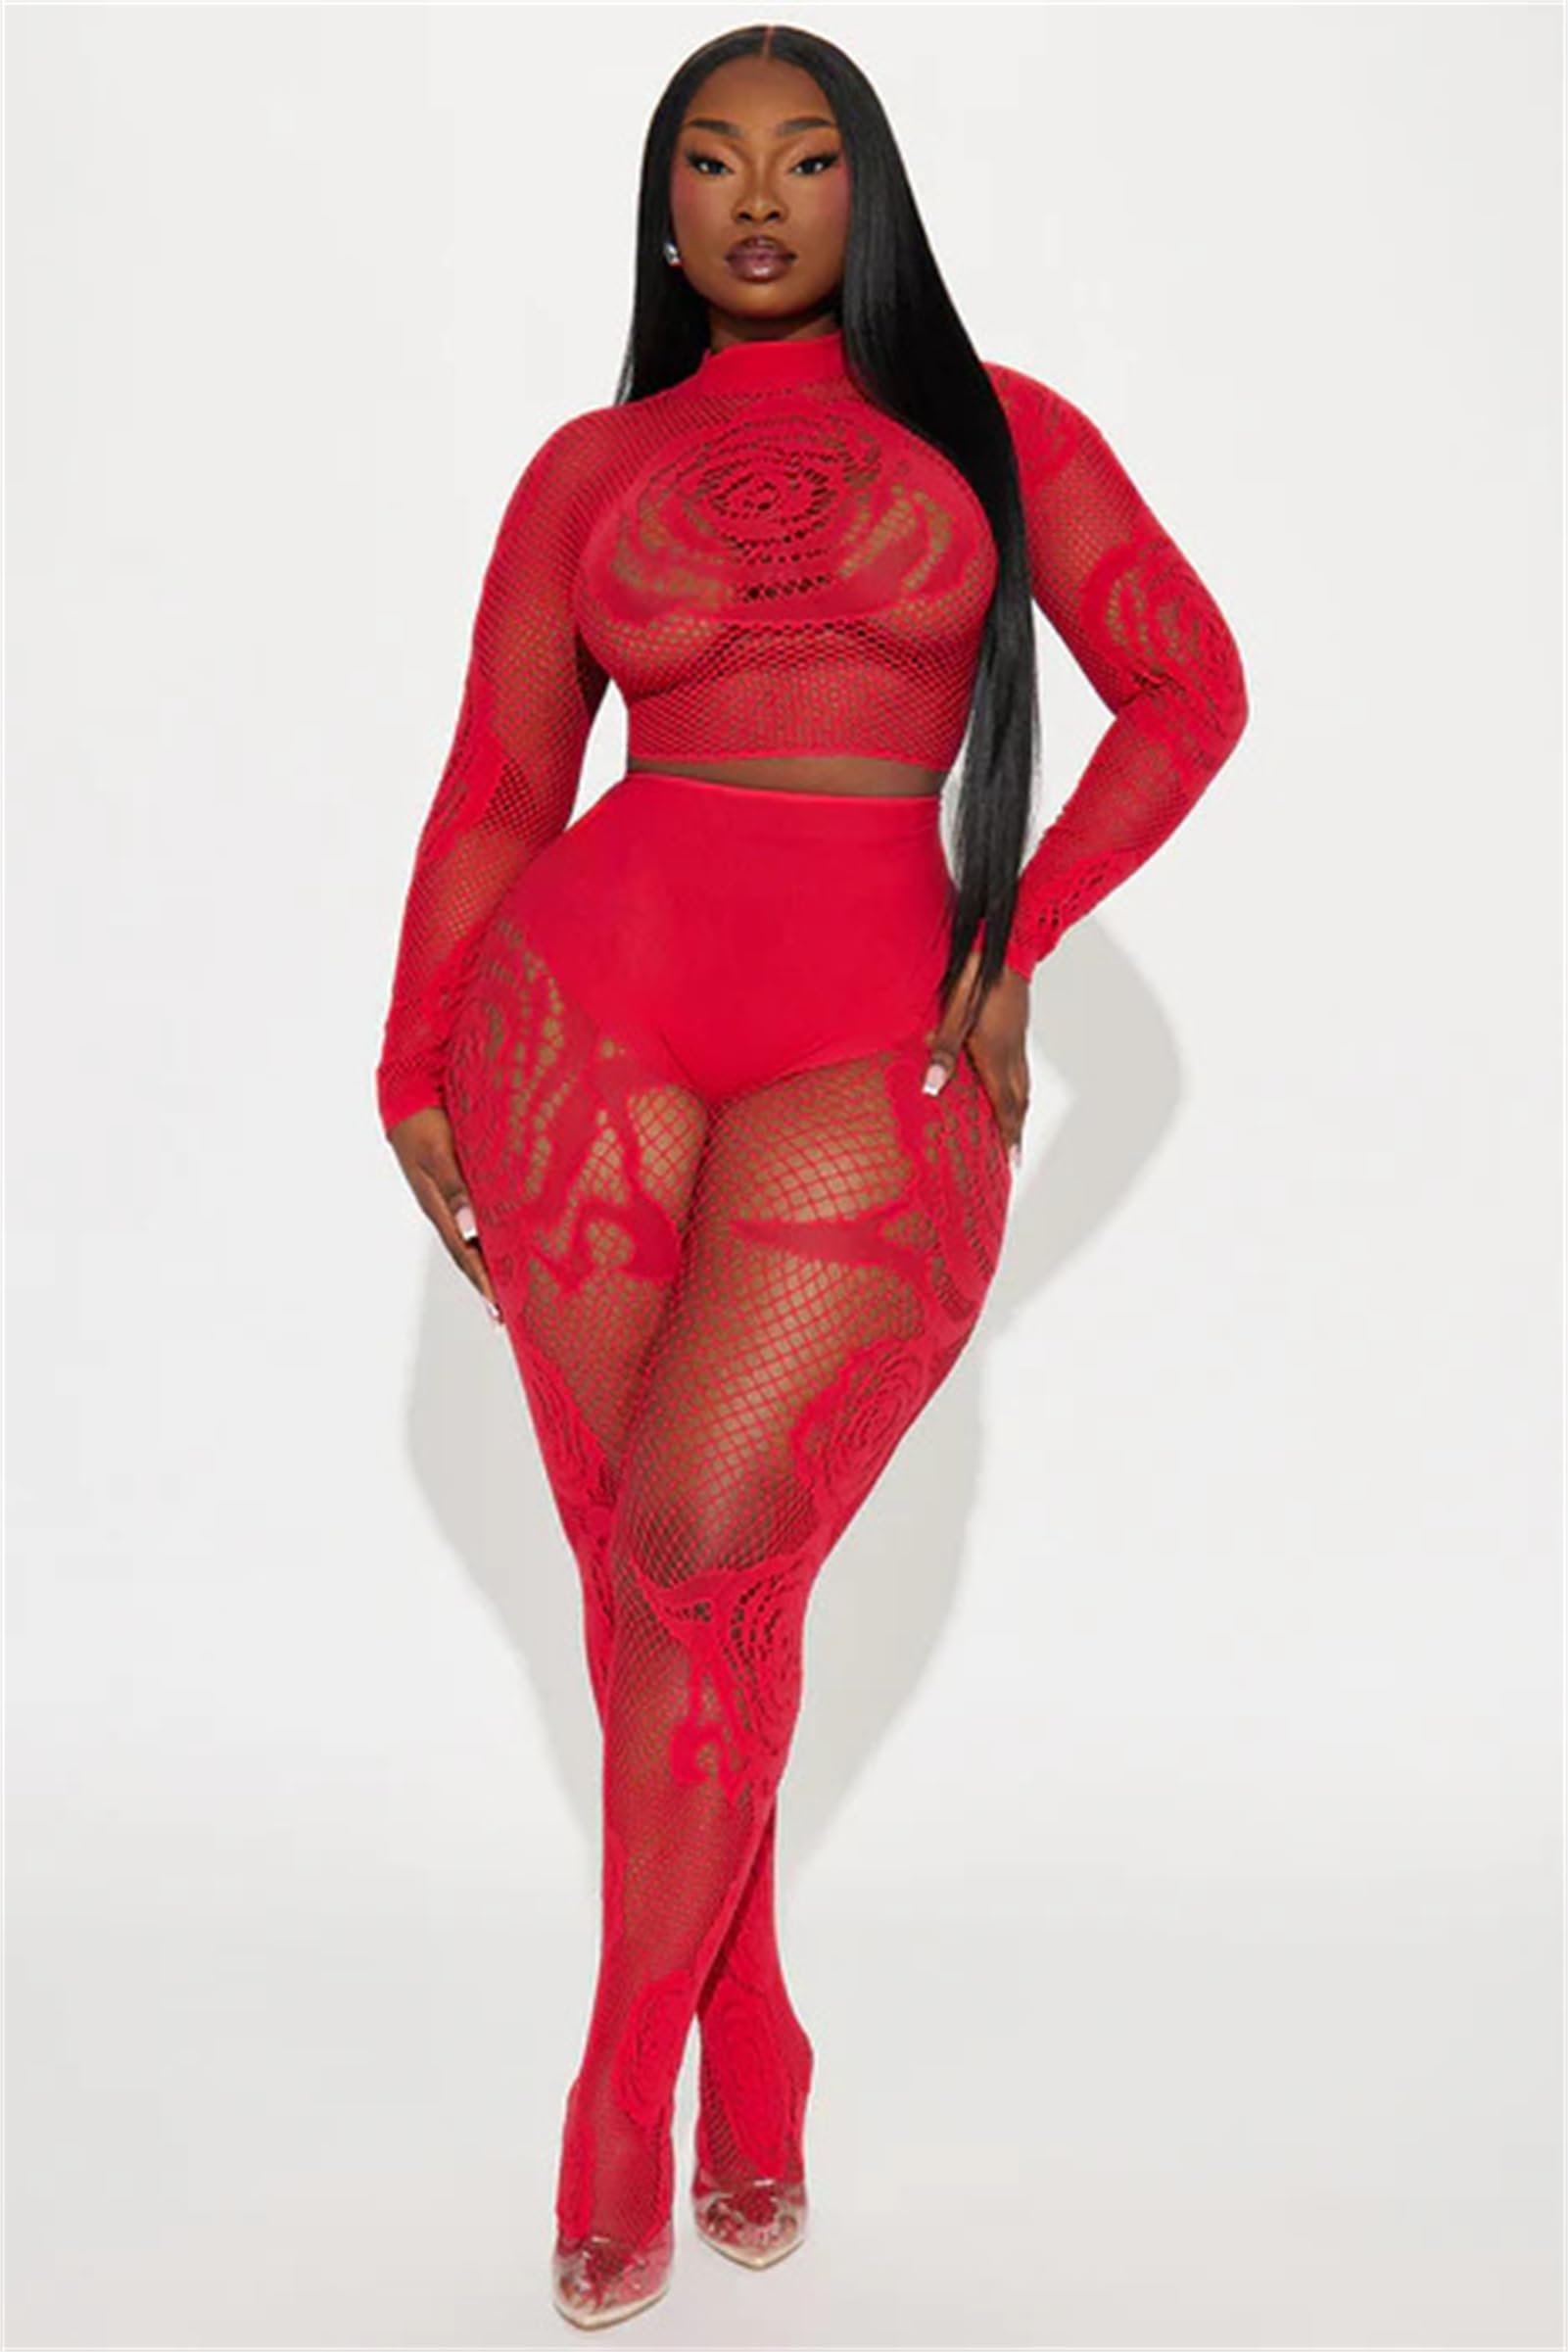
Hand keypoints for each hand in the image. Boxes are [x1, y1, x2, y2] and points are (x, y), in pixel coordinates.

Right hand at [387, 1104, 503, 1321]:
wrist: (406, 1096)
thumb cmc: (423, 1122)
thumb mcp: (438, 1152)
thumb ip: (455, 1186)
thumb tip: (470, 1226)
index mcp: (437, 1207)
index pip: (464, 1253)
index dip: (482, 1281)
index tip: (498, 1308)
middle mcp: (442, 1209)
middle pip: (466, 1254)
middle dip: (483, 1284)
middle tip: (502, 1315)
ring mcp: (446, 1198)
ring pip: (469, 1239)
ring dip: (485, 1265)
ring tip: (502, 1289)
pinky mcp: (453, 1183)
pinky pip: (473, 1219)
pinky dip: (484, 1238)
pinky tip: (495, 1242)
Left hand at [922, 944, 1029, 1167]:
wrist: (1009, 943)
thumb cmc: (978, 975)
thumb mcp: (954, 1012)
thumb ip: (943, 1050)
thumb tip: (931, 1087)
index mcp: (995, 1054)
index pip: (1004, 1106)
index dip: (1008, 1136)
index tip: (1013, 1164)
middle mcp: (1012, 1053)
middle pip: (1018, 1102)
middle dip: (1016, 1132)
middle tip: (1015, 1157)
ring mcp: (1018, 1039)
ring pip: (1023, 1085)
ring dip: (1018, 1112)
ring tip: (1014, 1130)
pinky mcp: (1017, 1028)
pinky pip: (1020, 1069)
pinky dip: (1017, 1089)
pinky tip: (1007, 1084)